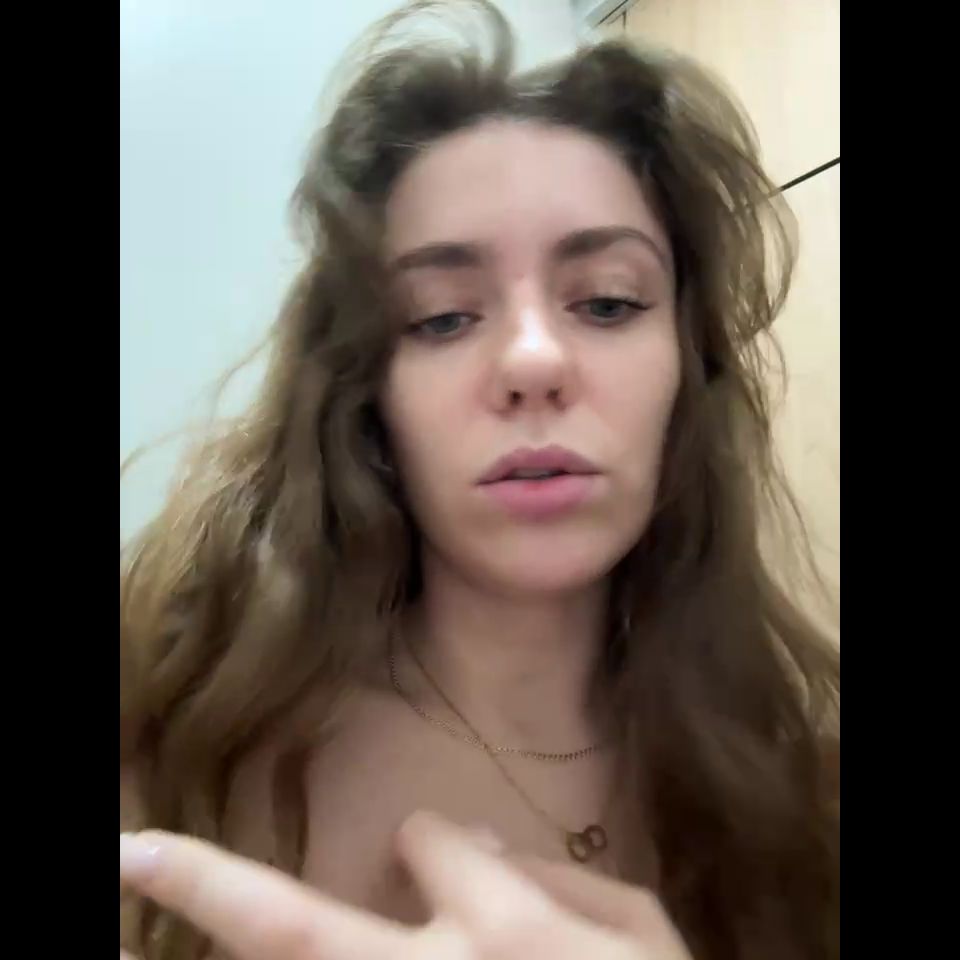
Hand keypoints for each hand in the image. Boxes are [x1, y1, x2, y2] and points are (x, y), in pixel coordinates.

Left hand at [120, 810, 691, 958]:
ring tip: (167, 880)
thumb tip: (478, 847)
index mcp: (505, 932)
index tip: (426, 850)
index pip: (432, 844)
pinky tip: (275, 953)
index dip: (429, 844)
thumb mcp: (644, 936)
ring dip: (249, 934)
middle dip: (215, 892)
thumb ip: (565, 882)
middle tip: (136, 853)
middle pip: (302, 930)